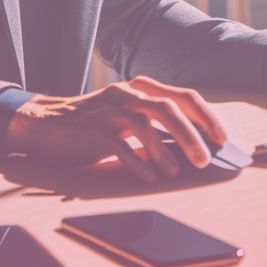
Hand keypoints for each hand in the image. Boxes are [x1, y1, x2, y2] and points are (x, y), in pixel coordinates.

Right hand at [4, 76, 226, 182]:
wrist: (44, 124)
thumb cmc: (93, 126)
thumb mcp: (126, 119)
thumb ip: (155, 125)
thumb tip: (192, 146)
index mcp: (140, 89)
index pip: (182, 96)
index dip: (206, 116)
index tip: (222, 138)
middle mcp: (127, 94)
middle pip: (167, 107)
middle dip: (191, 134)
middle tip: (204, 159)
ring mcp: (108, 109)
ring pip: (145, 124)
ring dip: (164, 151)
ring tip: (174, 171)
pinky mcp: (91, 128)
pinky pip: (119, 144)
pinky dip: (137, 162)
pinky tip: (147, 177)